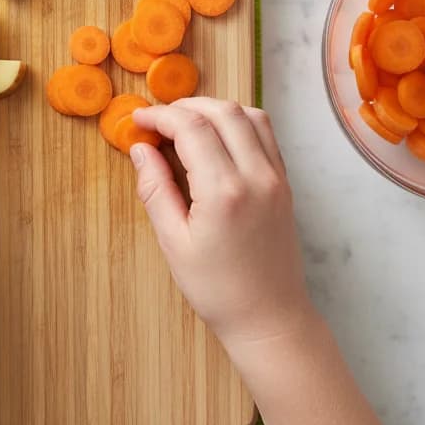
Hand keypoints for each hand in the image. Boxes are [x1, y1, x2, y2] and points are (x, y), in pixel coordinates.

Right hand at [129, 98, 314, 353]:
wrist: (270, 318)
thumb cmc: (217, 289)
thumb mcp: (173, 242)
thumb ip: (155, 189)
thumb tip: (140, 149)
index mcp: (224, 192)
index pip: (191, 128)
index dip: (160, 116)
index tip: (138, 120)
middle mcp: (256, 176)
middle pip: (222, 111)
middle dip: (185, 107)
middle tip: (158, 120)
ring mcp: (276, 178)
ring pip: (249, 114)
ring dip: (214, 108)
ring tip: (185, 123)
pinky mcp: (285, 183)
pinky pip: (265, 133)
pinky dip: (238, 121)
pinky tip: (216, 137)